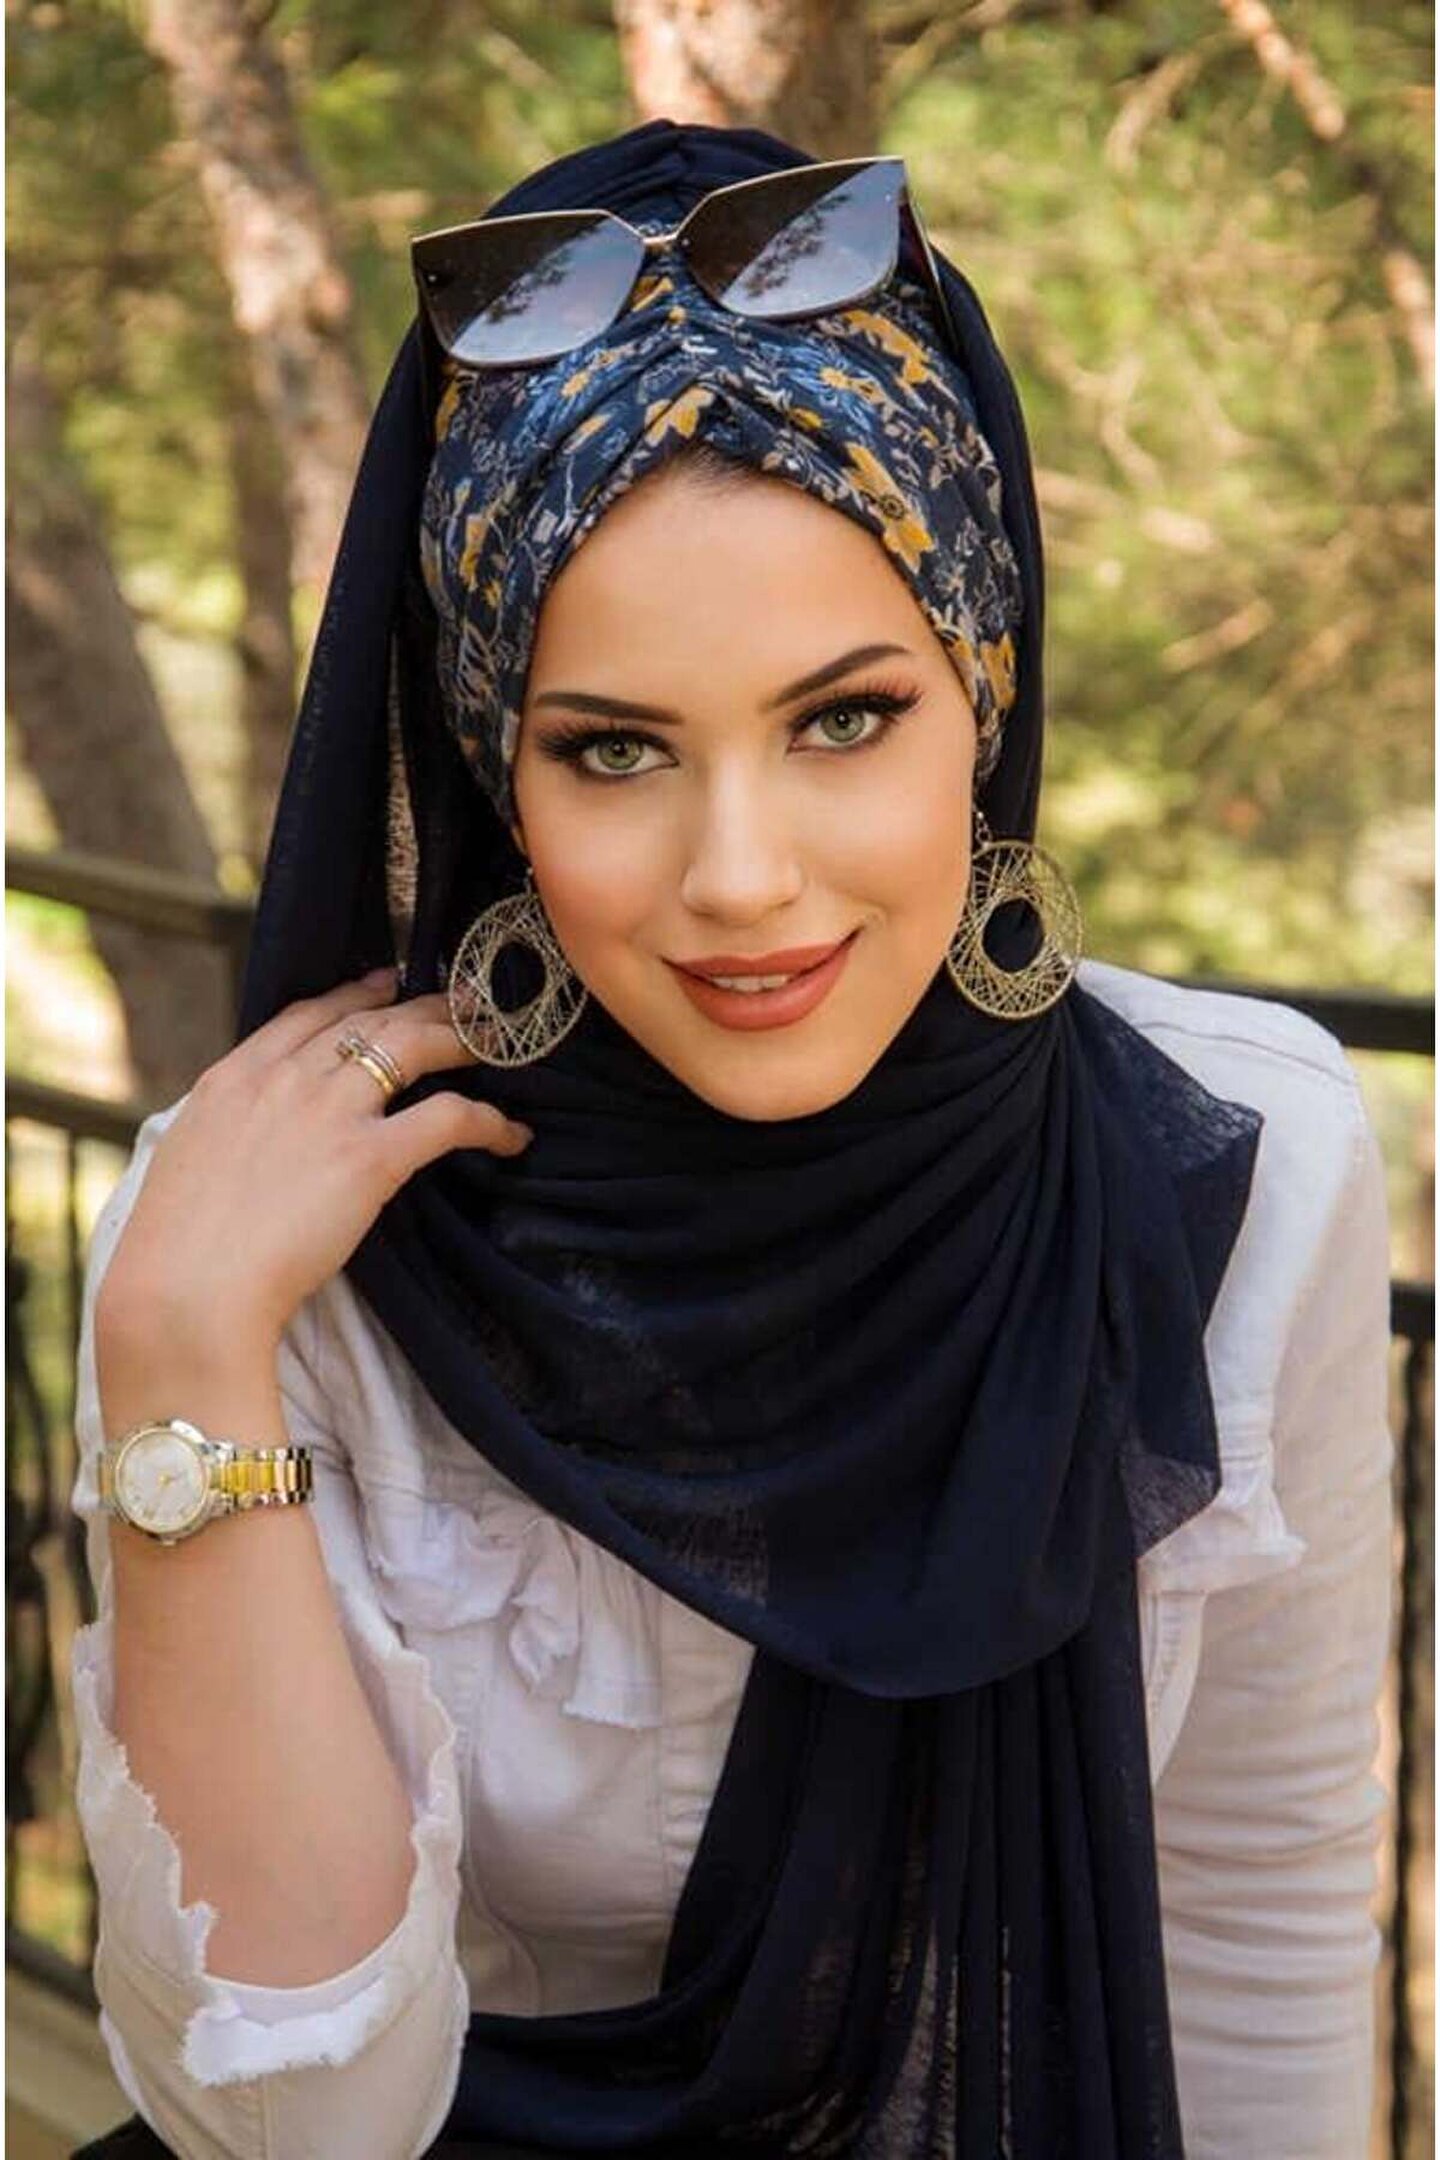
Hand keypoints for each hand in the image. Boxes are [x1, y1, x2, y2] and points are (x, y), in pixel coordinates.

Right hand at [95, 968, 530, 1362]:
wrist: (191, 1287)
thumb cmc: (180, 1247)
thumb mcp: (188, 1159)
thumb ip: (230, 1130)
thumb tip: (252, 1137)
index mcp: (234, 1078)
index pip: (307, 1014)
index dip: (355, 994)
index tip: (386, 984)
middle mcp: (285, 1079)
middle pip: (369, 1021)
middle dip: (421, 1007)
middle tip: (460, 1007)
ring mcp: (330, 1112)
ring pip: (413, 1046)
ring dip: (459, 1041)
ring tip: (493, 1045)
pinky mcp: (370, 1157)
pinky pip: (449, 1117)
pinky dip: (488, 1121)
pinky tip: (512, 1133)